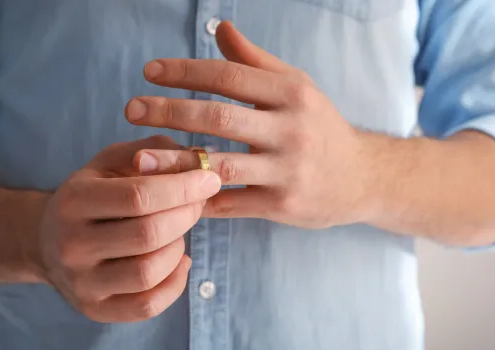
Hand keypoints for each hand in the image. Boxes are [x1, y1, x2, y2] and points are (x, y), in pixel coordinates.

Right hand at [36, 136, 220, 321]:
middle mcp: (71, 245)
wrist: (46, 241)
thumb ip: (153, 151)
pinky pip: (148, 305)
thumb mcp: (112, 162)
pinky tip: (178, 260)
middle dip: (186, 215)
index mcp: (74, 201)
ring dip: (178, 248)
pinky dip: (175, 282)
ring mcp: (81, 283)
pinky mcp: (94, 310)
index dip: (182, 188)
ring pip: (149, 272)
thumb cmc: (92, 194)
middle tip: (198, 203)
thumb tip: (198, 160)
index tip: (209, 179)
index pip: (138, 196)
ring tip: (177, 231)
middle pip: (148, 235)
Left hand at [125, 22, 371, 228]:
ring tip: (139, 158)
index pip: (230, 75)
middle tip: (131, 108)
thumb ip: (256, 61)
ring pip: (221, 165)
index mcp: (292, 92)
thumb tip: (221, 28)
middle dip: (171, 111)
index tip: (150, 72)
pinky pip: (231, 203)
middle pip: (220, 117)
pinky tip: (169, 195)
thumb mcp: (297, 86)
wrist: (363, 178)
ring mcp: (287, 170)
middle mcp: (291, 129)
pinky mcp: (282, 205)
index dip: (186, 72)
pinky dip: (199, 199)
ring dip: (176, 161)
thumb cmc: (320, 126)